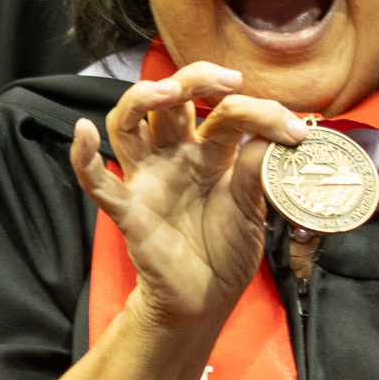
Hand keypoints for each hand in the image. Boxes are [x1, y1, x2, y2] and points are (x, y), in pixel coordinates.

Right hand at [69, 61, 307, 332]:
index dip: (260, 113)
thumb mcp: (252, 207)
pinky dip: (84, 157)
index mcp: (208, 152)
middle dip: (194, 80)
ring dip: (142, 99)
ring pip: (128, 122)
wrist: (208, 299)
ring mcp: (148, 179)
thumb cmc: (228, 250)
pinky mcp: (128, 210)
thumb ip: (255, 170)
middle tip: (228, 80)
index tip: (295, 130)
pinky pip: (98, 182)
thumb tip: (273, 137)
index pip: (226, 113)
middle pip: (170, 101)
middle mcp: (174, 156)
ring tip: (167, 90)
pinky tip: (83, 131)